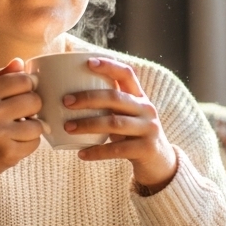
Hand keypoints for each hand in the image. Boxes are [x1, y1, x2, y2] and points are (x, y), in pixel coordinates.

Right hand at [0, 59, 42, 194]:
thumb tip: (20, 62)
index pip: (23, 80)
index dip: (29, 87)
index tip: (26, 94)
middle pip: (34, 100)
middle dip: (33, 108)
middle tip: (23, 115)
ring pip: (38, 124)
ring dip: (33, 128)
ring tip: (19, 131)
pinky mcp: (8, 154)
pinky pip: (34, 143)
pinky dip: (29, 144)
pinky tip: (15, 143)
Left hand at [63, 57, 178, 189]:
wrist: (160, 162)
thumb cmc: (133, 135)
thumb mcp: (126, 116)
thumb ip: (108, 105)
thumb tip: (68, 95)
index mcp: (140, 97)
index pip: (127, 74)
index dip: (109, 66)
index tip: (88, 63)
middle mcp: (146, 109)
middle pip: (116, 98)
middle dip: (88, 98)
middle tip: (65, 101)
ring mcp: (148, 129)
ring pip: (114, 123)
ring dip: (88, 124)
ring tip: (68, 127)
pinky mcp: (146, 149)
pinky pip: (117, 150)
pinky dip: (96, 152)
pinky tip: (81, 154)